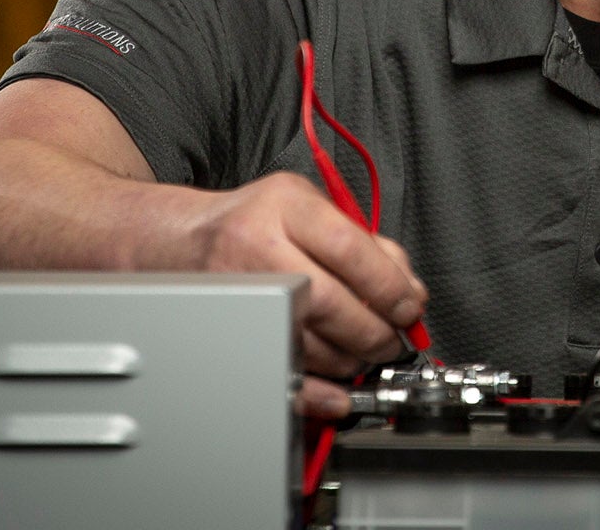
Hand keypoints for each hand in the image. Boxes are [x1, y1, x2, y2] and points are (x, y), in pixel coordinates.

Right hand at [190, 171, 427, 417]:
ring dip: (353, 359)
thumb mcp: (314, 206)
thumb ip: (367, 242)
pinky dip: (316, 392)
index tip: (410, 306)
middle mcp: (261, 250)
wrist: (189, 241)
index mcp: (287, 208)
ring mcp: (245, 295)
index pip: (349, 248)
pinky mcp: (236, 333)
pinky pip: (280, 371)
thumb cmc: (259, 222)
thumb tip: (409, 290)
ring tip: (365, 351)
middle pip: (332, 302)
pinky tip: (338, 392)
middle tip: (394, 338)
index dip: (388, 284)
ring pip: (312, 344)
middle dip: (377, 331)